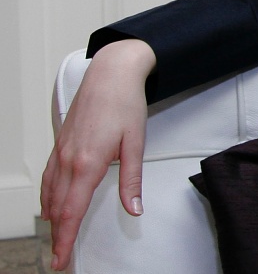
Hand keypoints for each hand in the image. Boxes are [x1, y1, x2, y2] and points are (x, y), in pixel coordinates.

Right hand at [41, 39, 155, 270]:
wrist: (110, 74)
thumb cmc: (124, 105)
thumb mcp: (135, 143)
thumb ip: (132, 180)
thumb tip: (134, 209)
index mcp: (87, 164)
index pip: (72, 211)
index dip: (65, 239)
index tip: (61, 260)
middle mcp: (68, 161)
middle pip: (57, 208)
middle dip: (57, 237)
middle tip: (58, 260)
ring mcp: (60, 152)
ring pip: (49, 195)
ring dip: (51, 220)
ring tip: (56, 240)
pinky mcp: (60, 145)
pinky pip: (49, 179)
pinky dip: (47, 198)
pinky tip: (50, 207)